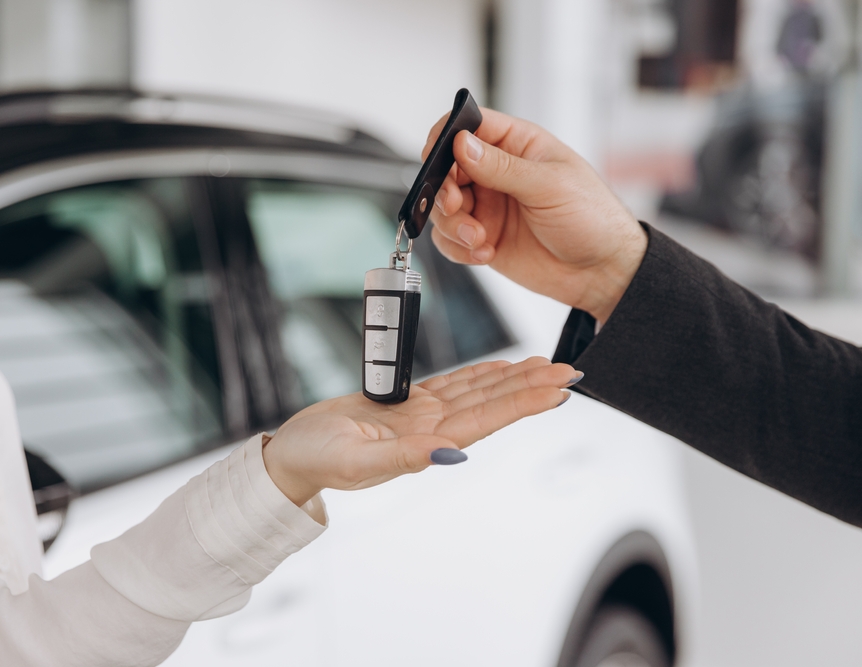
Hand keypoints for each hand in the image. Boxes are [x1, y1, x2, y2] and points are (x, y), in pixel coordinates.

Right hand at [262, 357, 577, 505]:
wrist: (292, 456)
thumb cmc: (315, 460)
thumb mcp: (353, 460)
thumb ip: (401, 457)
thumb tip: (447, 454)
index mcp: (423, 445)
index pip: (484, 421)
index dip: (522, 404)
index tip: (555, 392)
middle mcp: (430, 431)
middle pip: (491, 403)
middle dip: (530, 386)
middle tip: (568, 371)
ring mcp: (421, 418)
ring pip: (477, 391)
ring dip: (512, 378)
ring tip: (545, 366)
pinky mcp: (407, 405)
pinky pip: (451, 385)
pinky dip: (479, 374)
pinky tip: (500, 368)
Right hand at [425, 108, 647, 322]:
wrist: (601, 271)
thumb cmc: (593, 218)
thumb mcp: (549, 185)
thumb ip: (502, 167)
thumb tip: (462, 143)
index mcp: (518, 145)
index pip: (470, 125)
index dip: (446, 136)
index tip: (436, 156)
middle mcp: (497, 173)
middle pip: (447, 168)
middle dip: (444, 189)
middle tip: (456, 205)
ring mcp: (489, 206)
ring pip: (443, 207)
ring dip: (452, 224)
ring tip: (478, 238)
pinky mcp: (483, 237)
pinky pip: (450, 239)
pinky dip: (458, 248)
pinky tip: (484, 252)